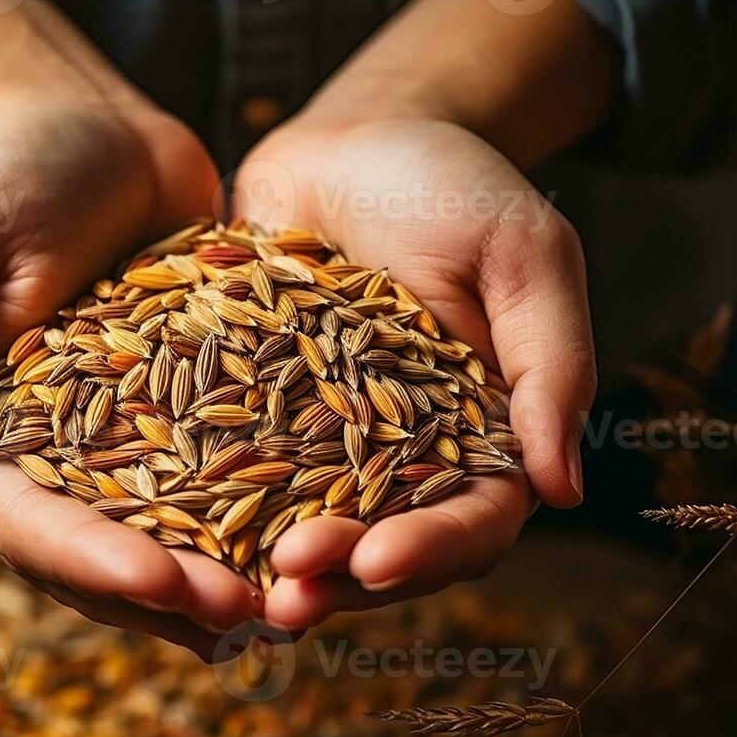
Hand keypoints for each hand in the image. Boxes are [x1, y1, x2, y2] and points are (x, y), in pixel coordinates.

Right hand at [0, 98, 262, 657]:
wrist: (97, 133)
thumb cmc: (7, 175)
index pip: (27, 525)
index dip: (92, 562)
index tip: (161, 584)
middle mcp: (54, 463)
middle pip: (105, 557)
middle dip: (172, 594)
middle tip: (250, 614)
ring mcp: (126, 449)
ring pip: (171, 541)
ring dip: (225, 577)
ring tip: (293, 602)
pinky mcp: (189, 422)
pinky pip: (227, 483)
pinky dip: (265, 518)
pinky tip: (322, 545)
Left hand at [234, 113, 596, 628]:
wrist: (353, 140)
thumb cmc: (455, 186)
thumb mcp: (524, 256)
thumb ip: (550, 366)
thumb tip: (565, 489)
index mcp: (483, 436)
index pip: (472, 520)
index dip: (428, 551)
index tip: (376, 561)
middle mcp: (404, 457)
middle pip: (381, 546)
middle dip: (337, 579)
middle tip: (285, 596)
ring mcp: (324, 444)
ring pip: (304, 528)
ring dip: (268, 567)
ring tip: (226, 591)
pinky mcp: (256, 417)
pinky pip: (234, 472)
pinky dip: (208, 507)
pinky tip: (171, 530)